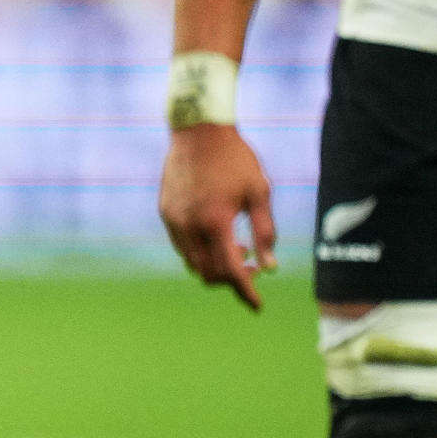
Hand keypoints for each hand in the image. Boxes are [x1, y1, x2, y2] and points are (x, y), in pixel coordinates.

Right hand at [159, 123, 278, 309]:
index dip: (245, 291)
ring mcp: (174, 220)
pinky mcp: (166, 212)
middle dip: (231, 279)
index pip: (231, 270)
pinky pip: (181, 245)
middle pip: (208, 272)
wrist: (198, 132)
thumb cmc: (236, 160)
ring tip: (236, 248)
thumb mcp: (260, 194)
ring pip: (192, 262)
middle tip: (253, 269)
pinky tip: (216, 235)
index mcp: (216, 222)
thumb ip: (265, 233)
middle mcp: (190, 226)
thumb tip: (270, 267)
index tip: (257, 306)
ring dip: (214, 265)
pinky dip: (200, 251)